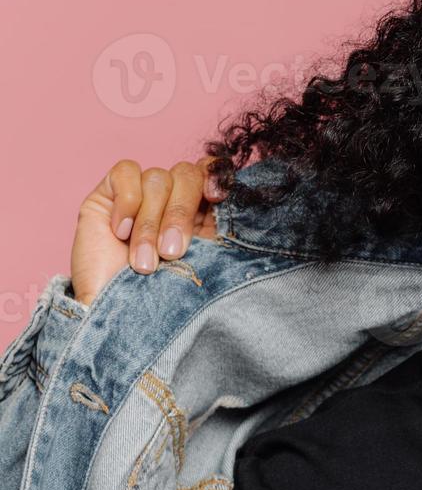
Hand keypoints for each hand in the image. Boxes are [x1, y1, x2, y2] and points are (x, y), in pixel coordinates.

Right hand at [70, 159, 225, 305]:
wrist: (120, 317)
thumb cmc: (165, 297)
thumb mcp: (204, 263)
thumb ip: (221, 230)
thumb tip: (244, 205)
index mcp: (203, 211)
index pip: (214, 171)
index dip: (217, 177)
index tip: (217, 198)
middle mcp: (173, 198)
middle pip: (187, 174)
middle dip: (180, 214)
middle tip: (173, 252)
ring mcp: (141, 194)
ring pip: (158, 178)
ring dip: (151, 223)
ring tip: (144, 261)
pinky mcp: (108, 193)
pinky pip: (125, 172)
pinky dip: (127, 202)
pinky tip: (121, 232)